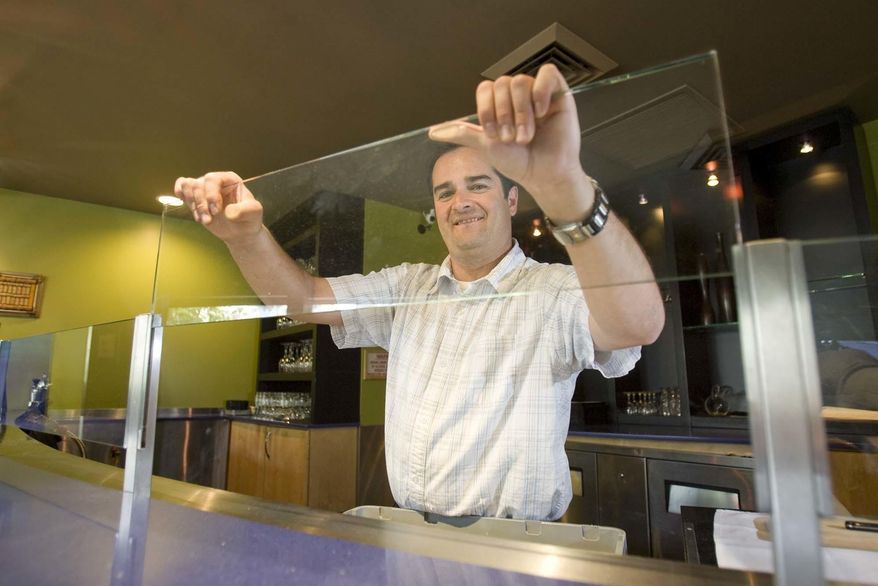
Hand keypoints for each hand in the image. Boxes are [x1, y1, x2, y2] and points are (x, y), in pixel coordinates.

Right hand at [174, 171, 263, 244]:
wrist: (240, 232)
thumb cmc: (248, 219)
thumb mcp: (254, 213)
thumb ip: (244, 210)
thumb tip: (228, 212)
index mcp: (229, 179)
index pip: (212, 179)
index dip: (210, 194)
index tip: (216, 211)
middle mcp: (215, 181)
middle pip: (198, 184)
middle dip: (201, 204)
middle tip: (208, 220)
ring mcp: (204, 189)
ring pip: (188, 187)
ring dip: (193, 205)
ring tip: (204, 220)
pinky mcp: (196, 198)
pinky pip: (181, 188)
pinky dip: (182, 198)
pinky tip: (192, 208)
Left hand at [428, 64, 591, 219]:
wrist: (542, 174)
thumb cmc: (517, 161)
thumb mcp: (485, 145)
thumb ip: (462, 134)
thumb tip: (432, 133)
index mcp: (500, 104)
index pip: (486, 88)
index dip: (486, 109)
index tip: (491, 133)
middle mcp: (518, 97)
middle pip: (503, 84)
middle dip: (503, 114)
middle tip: (510, 138)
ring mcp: (539, 94)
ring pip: (521, 82)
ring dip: (520, 112)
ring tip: (525, 135)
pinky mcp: (559, 94)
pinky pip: (548, 74)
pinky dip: (541, 91)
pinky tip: (541, 112)